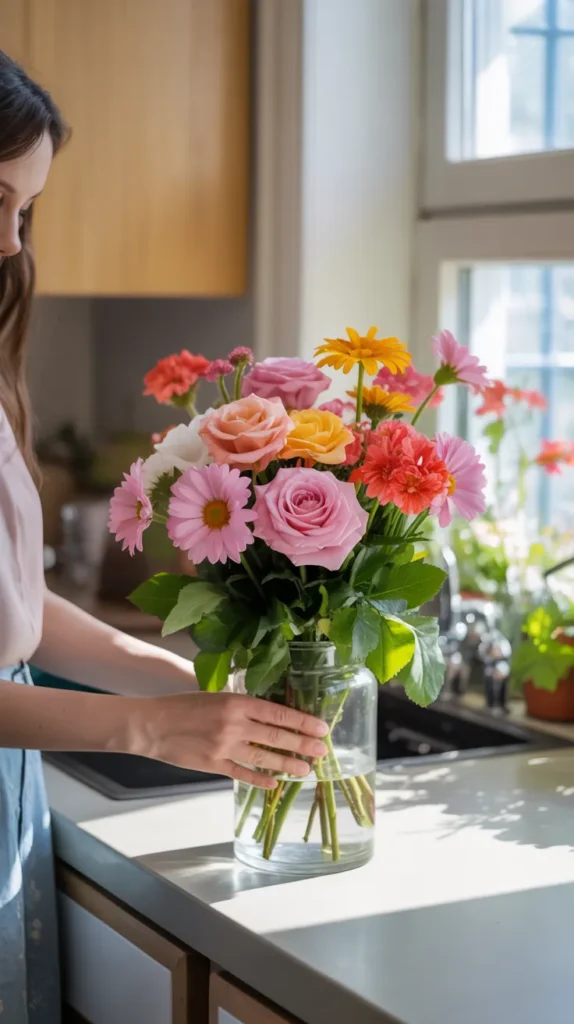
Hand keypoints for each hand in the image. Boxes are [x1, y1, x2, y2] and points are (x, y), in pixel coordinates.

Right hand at [128, 692, 328, 788]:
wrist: (151, 725)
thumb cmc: (183, 705)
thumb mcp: (216, 696)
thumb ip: (241, 706)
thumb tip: (270, 716)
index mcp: (237, 701)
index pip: (279, 713)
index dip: (303, 721)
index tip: (321, 727)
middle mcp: (235, 724)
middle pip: (278, 736)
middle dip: (304, 744)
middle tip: (323, 751)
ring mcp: (225, 747)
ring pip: (265, 758)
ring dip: (288, 764)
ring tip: (306, 769)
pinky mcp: (215, 765)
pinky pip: (244, 774)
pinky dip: (261, 780)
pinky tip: (275, 783)